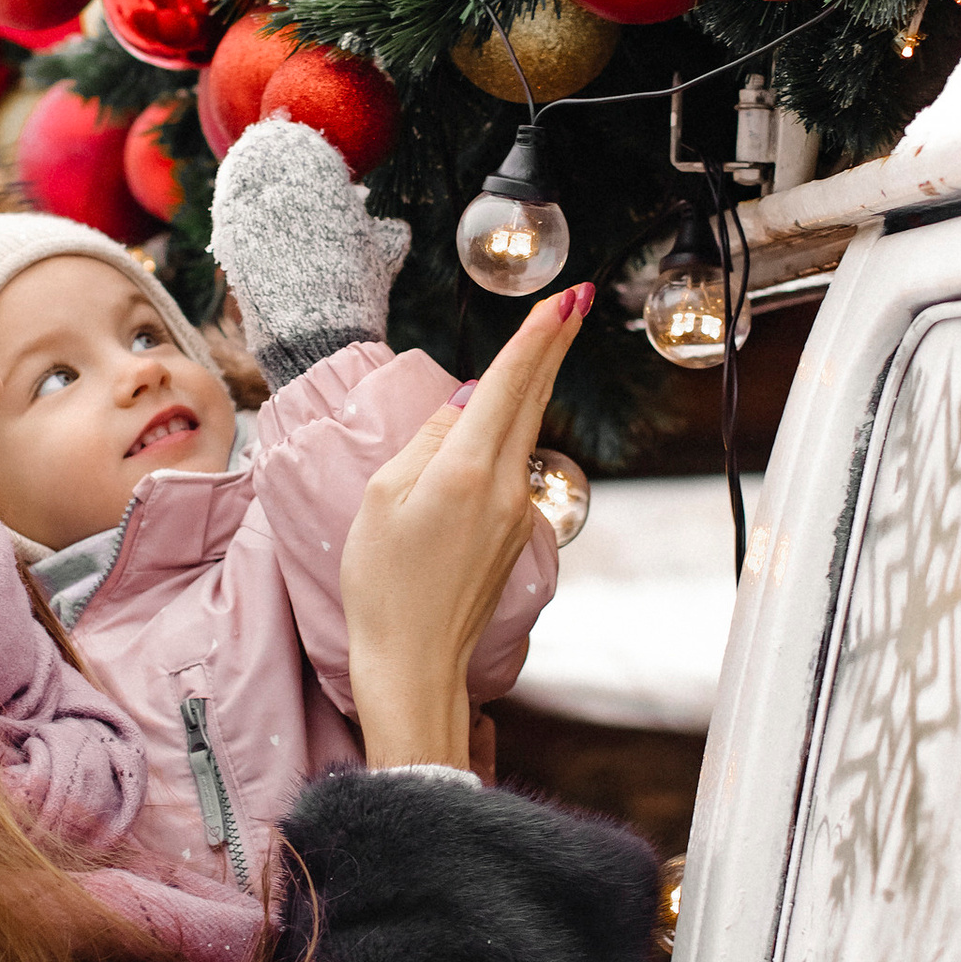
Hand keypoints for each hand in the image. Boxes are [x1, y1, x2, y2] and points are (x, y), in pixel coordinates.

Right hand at [342, 285, 590, 769]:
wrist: (414, 663)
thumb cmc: (383, 584)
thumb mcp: (383, 498)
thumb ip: (427, 442)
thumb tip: (464, 407)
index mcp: (466, 469)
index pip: (508, 385)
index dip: (536, 337)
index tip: (566, 298)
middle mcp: (503, 487)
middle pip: (533, 401)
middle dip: (553, 347)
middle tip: (577, 300)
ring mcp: (515, 514)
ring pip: (523, 434)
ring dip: (530, 389)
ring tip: (541, 345)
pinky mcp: (513, 536)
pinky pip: (510, 469)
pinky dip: (508, 435)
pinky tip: (496, 426)